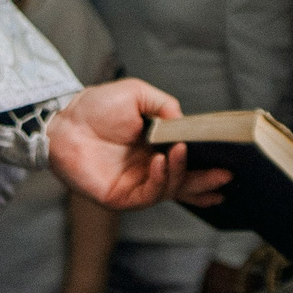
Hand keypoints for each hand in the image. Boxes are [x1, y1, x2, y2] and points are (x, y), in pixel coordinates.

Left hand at [46, 80, 227, 209]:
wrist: (64, 119)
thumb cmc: (97, 106)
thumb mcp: (138, 95)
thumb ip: (165, 106)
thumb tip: (185, 126)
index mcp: (155, 149)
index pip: (186, 164)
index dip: (205, 167)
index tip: (229, 163)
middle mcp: (148, 170)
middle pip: (184, 183)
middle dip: (205, 181)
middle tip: (226, 175)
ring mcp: (135, 185)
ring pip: (169, 190)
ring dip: (181, 174)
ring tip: (180, 152)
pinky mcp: (120, 197)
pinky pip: (147, 195)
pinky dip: (159, 180)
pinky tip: (161, 162)